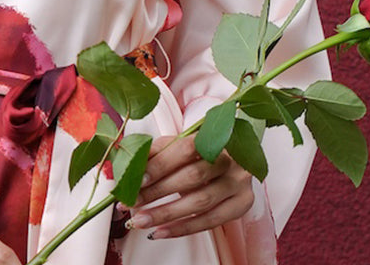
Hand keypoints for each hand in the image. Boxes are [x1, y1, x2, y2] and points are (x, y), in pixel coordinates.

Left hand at [130, 135, 254, 239]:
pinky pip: (210, 221)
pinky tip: (159, 232)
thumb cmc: (195, 154)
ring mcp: (239, 183)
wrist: (228, 161)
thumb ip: (153, 154)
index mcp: (212, 138)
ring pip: (201, 202)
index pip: (185, 150)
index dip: (160, 165)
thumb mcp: (174, 146)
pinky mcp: (242, 204)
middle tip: (131, 203)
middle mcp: (230, 160)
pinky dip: (182, 228)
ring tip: (140, 221)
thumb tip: (127, 168)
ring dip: (166, 214)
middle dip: (158, 192)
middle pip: (193, 177)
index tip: (137, 180)